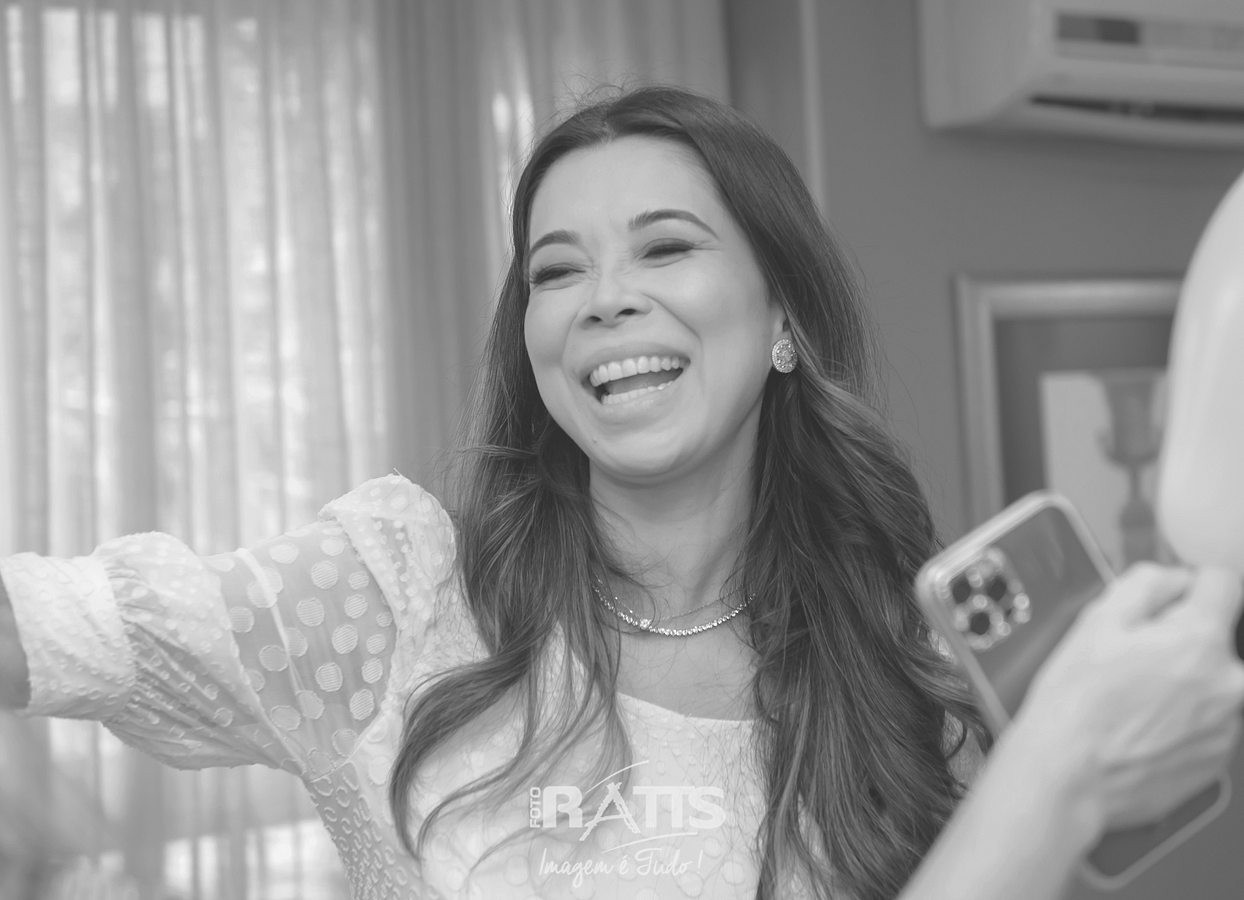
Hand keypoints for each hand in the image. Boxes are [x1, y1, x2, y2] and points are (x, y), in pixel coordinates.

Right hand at [1016, 564, 1243, 832]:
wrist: (1067, 777)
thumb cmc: (1074, 702)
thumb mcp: (1096, 621)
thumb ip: (1147, 583)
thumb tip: (1176, 579)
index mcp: (1201, 639)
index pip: (1225, 582)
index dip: (1189, 584)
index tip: (1168, 599)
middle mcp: (1230, 683)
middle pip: (1217, 638)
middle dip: (1183, 640)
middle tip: (1133, 659)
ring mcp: (1227, 727)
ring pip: (1212, 682)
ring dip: (1183, 682)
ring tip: (1131, 699)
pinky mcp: (1216, 761)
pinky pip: (1206, 722)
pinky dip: (1179, 719)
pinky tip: (1138, 726)